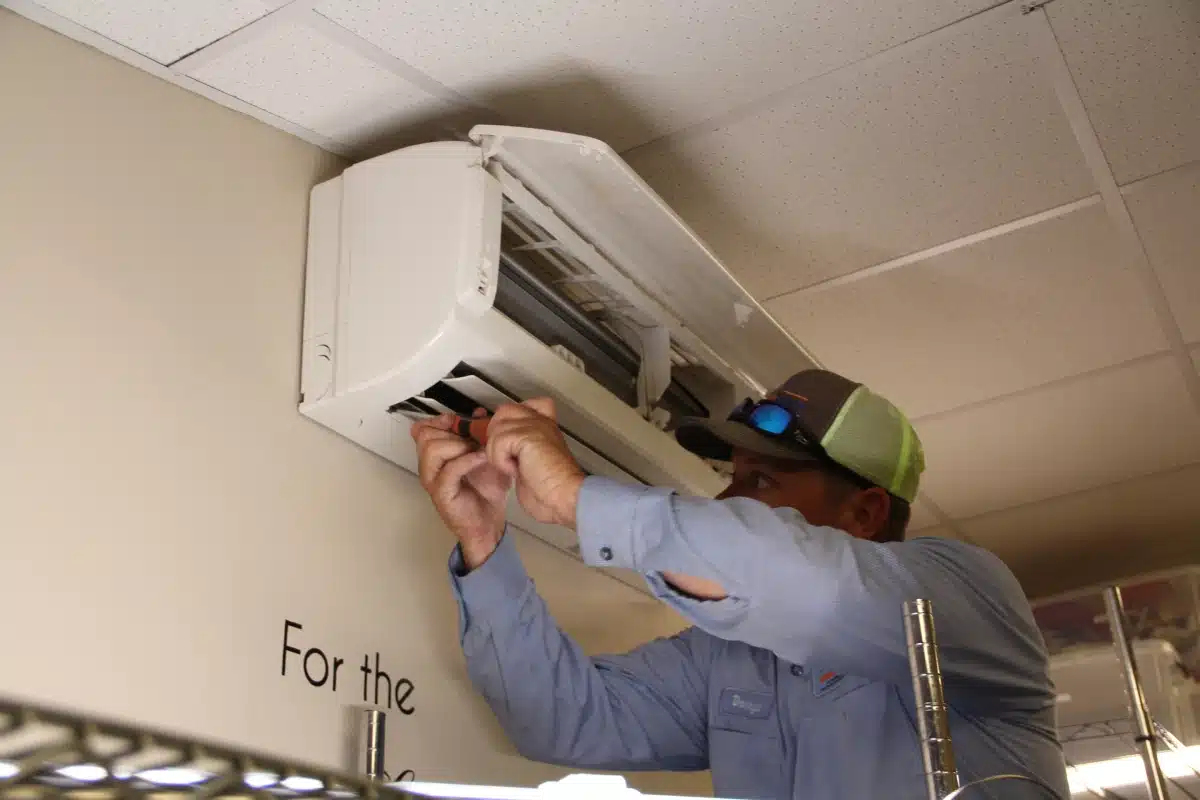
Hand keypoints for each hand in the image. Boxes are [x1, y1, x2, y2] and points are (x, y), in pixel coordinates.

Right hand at [411, 409, 511, 569]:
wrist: (490, 523)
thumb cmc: (486, 492)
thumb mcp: (485, 455)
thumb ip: (480, 434)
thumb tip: (478, 413)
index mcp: (436, 457)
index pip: (422, 429)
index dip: (439, 421)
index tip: (458, 422)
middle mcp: (430, 468)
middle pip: (425, 435)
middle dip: (451, 432)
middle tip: (471, 439)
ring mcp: (433, 481)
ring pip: (432, 449)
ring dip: (457, 444)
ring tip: (476, 450)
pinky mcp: (442, 494)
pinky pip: (449, 469)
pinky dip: (467, 460)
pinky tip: (482, 458)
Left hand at [485, 398, 585, 527]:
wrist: (564, 497)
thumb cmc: (552, 490)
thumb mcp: (533, 464)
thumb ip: (520, 449)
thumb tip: (499, 448)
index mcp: (544, 427)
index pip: (522, 406)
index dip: (508, 421)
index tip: (510, 447)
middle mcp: (541, 421)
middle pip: (504, 412)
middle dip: (496, 436)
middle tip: (506, 458)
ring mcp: (535, 426)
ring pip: (497, 429)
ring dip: (497, 454)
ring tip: (514, 468)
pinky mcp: (527, 436)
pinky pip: (498, 443)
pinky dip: (502, 462)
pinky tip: (517, 471)